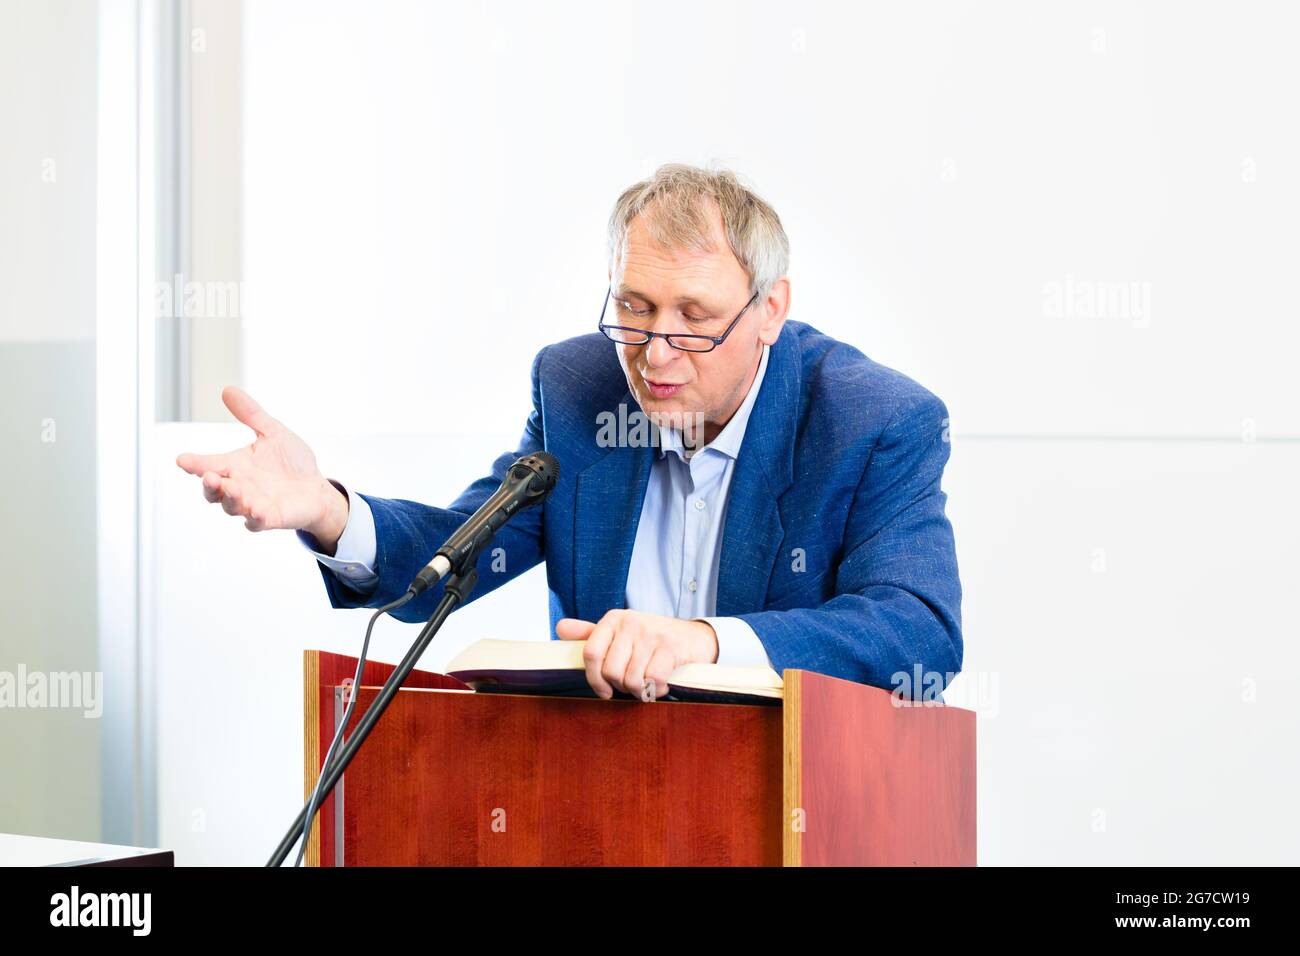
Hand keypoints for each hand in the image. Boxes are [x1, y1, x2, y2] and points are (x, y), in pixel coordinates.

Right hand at [174, 386, 348, 549]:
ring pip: (232, 506)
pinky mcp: (270, 518)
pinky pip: (257, 522)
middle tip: (210, 476)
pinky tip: (256, 512)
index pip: (208, 464)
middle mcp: (239, 487)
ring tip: (234, 489)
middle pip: (213, 491)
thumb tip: (228, 390)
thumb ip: (251, 414)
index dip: (194, 463)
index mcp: (235, 466)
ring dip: (230, 499)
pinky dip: (255, 518)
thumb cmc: (292, 462)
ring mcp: (252, 504)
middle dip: (209, 485)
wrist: (316, 487)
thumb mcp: (272, 433)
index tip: (182, 460)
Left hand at [555, 611, 718, 700]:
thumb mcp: (621, 633)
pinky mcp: (670, 648)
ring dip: (639, 691)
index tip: (604, 690)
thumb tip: (560, 628)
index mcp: (613, 619)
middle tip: (632, 685)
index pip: (590, 653)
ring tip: (647, 685)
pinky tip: (660, 685)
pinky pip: (652, 680)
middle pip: (611, 671)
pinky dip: (655, 690)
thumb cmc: (652, 640)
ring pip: (631, 678)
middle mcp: (630, 623)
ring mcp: (651, 634)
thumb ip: (591, 634)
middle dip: (621, 686)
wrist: (695, 638)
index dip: (594, 679)